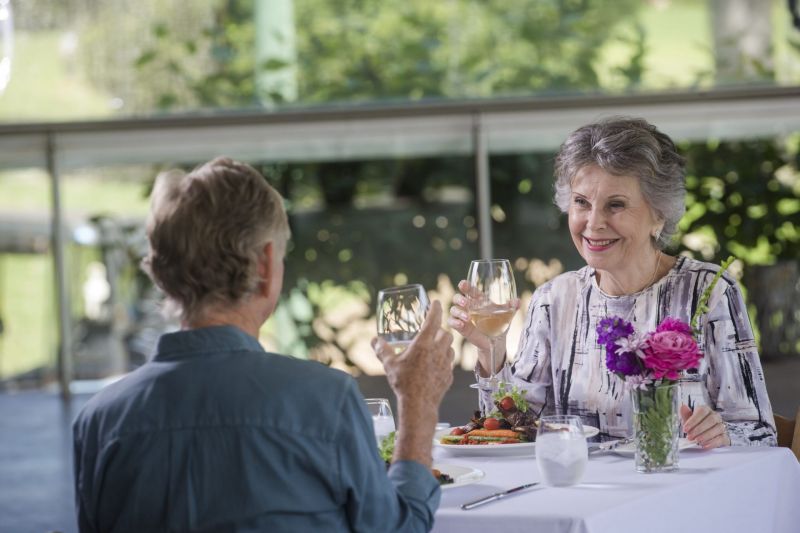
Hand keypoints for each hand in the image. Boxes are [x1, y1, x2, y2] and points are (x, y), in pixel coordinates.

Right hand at [372, 300, 454, 465]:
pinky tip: (436, 366)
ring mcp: (446, 364)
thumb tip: (374, 340)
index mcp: (424, 344)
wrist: (418, 405)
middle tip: (432, 332)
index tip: (436, 302)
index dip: (435, 309)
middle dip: (441, 330)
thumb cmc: (404, 382)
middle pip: (446, 334)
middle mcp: (438, 351)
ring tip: (434, 349)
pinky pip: (449, 364)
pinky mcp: (449, 376)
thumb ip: (382, 350)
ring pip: (451, 348)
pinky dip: (444, 361)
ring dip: (444, 345)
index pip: (433, 320)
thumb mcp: (390, 364)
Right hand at [447, 280, 507, 374]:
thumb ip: (512, 307)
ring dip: (458, 312)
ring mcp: (463, 317)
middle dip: (459, 299)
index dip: (465, 286)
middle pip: (457, 298)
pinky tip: (461, 324)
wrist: (496, 342)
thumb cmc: (500, 324)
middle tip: (466, 303)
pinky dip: (454, 322)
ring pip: (453, 310)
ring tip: (467, 317)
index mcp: (478, 300)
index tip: (463, 284)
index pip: (469, 290)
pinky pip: (451, 322)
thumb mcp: (507, 315)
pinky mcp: (461, 328)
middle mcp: (469, 307)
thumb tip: (517, 301)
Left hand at [680, 404, 730, 448]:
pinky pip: (721, 438)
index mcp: (706, 410)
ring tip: (697, 441)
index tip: (685, 429)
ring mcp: (722, 426)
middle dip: (699, 429)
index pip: (702, 411)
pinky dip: (713, 442)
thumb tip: (682, 407)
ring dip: (706, 435)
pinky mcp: (725, 436)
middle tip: (690, 437)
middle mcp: (716, 416)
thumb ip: (685, 415)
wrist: (705, 435)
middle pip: (711, 420)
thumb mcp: (689, 420)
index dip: (693, 420)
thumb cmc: (696, 425)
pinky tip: (705, 445)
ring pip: (718, 428)